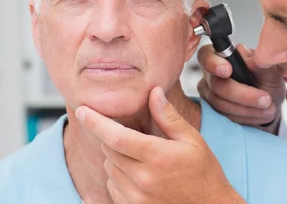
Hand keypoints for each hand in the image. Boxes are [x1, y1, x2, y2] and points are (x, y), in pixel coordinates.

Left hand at [75, 86, 244, 203]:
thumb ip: (169, 117)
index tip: (83, 110)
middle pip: (109, 150)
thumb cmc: (203, 172)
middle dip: (114, 137)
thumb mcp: (192, 140)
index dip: (96, 122)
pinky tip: (140, 175)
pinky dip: (118, 177)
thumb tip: (154, 92)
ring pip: (109, 168)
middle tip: (137, 137)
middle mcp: (143, 179)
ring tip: (143, 159)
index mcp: (158, 157)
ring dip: (117, 158)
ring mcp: (137, 198)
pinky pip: (111, 187)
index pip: (117, 137)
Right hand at [197, 44, 285, 131]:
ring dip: (247, 109)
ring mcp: (208, 93)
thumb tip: (248, 58)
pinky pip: (224, 116)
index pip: (206, 55)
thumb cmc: (267, 81)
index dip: (213, 63)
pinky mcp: (211, 110)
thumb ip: (259, 64)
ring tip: (269, 109)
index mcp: (220, 55)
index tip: (227, 70)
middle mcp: (209, 73)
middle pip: (216, 85)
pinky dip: (245, 117)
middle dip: (243, 95)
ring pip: (221, 104)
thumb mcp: (270, 71)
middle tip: (265, 99)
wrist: (268, 103)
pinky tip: (260, 115)